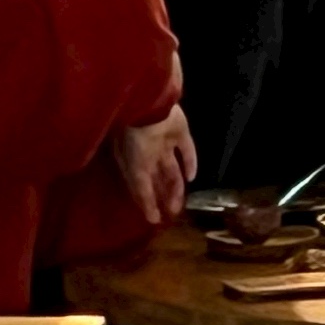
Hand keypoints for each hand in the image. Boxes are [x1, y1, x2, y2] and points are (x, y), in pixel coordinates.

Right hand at [112, 106, 197, 222]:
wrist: (146, 105)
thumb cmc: (134, 140)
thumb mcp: (134, 171)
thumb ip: (142, 193)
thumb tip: (151, 219)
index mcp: (132, 160)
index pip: (140, 185)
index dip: (146, 201)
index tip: (153, 218)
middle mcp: (147, 152)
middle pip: (157, 178)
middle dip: (162, 195)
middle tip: (172, 214)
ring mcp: (164, 140)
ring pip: (171, 168)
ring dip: (176, 185)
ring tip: (181, 203)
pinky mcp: (179, 131)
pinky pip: (187, 150)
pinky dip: (190, 162)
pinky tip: (192, 177)